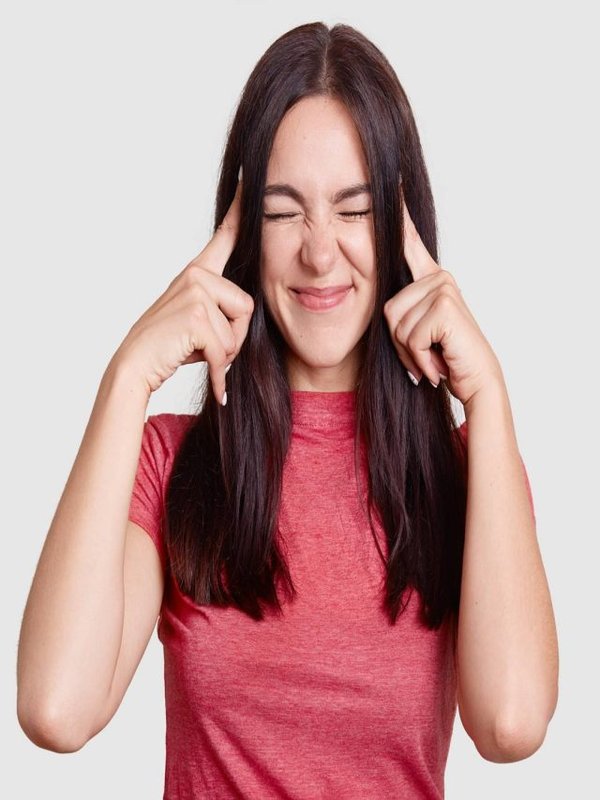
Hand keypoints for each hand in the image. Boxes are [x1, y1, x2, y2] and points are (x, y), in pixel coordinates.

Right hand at [113, 175, 253, 403]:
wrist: (134, 367)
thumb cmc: (169, 348)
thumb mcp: (200, 322)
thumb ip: (220, 309)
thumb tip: (248, 314)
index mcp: (198, 273)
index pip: (226, 236)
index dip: (241, 210)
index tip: (250, 180)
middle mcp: (196, 274)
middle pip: (247, 306)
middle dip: (236, 338)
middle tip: (207, 347)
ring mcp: (194, 290)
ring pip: (239, 329)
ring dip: (226, 354)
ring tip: (197, 354)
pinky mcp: (195, 312)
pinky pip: (226, 347)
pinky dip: (219, 371)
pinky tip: (210, 380)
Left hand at [383, 185, 503, 405]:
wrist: (477, 381)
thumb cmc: (446, 359)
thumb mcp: (417, 333)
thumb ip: (402, 313)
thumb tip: (384, 304)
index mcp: (430, 279)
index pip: (409, 242)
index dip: (399, 214)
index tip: (392, 180)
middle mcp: (438, 277)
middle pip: (386, 308)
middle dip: (400, 343)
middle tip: (426, 354)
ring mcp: (443, 287)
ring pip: (396, 324)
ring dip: (410, 353)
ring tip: (434, 357)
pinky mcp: (445, 304)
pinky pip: (409, 336)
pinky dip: (420, 358)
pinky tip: (439, 361)